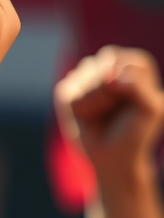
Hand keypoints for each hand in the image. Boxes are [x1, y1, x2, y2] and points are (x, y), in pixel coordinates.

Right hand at [54, 46, 163, 183]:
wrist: (113, 156)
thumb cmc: (136, 131)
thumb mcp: (150, 109)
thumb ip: (137, 86)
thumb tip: (111, 76)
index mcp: (135, 65)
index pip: (121, 60)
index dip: (124, 82)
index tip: (133, 100)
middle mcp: (110, 66)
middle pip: (100, 65)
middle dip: (106, 92)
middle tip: (115, 110)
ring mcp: (87, 77)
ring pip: (82, 79)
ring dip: (93, 103)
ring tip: (101, 115)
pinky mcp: (68, 90)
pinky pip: (67, 92)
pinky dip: (79, 109)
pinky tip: (87, 117)